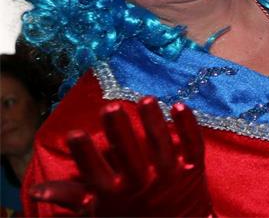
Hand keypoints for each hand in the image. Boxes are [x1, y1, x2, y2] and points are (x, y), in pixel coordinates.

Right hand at [30, 97, 213, 216]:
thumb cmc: (131, 217)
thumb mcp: (99, 211)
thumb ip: (71, 197)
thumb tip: (37, 191)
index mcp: (116, 194)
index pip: (97, 173)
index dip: (86, 155)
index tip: (74, 134)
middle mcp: (143, 184)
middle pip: (130, 156)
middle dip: (120, 132)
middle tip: (111, 107)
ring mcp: (170, 176)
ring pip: (162, 147)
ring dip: (154, 123)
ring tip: (146, 100)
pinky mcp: (193, 170)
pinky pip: (194, 146)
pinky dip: (189, 127)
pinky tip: (180, 106)